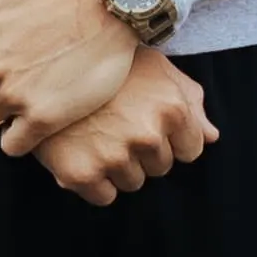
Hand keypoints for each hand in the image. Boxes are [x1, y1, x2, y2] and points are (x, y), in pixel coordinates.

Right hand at [37, 53, 218, 204]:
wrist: (44, 60)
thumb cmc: (108, 62)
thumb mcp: (156, 68)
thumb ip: (189, 100)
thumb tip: (211, 136)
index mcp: (172, 108)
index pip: (190, 151)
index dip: (169, 138)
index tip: (146, 121)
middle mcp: (148, 135)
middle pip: (160, 168)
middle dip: (143, 151)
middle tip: (116, 123)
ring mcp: (114, 156)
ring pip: (133, 182)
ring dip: (118, 166)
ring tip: (97, 133)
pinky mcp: (81, 174)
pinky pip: (104, 196)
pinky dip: (94, 181)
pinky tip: (82, 150)